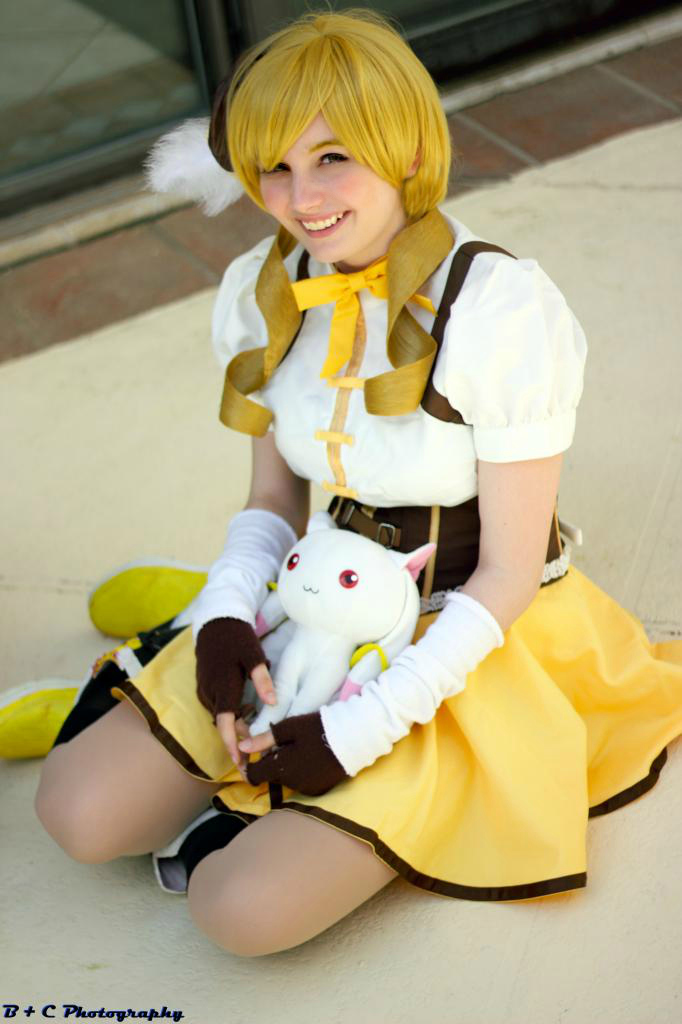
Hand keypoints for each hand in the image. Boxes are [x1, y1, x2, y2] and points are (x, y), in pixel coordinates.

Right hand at [195, 618, 276, 765]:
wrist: (215, 622)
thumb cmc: (238, 638)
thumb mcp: (254, 655)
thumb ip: (262, 679)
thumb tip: (272, 703)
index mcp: (223, 686)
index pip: (225, 723)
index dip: (232, 744)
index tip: (239, 762)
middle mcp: (210, 692)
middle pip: (223, 724)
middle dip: (237, 741)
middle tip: (254, 755)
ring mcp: (204, 690)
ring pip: (219, 717)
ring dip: (234, 726)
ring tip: (253, 734)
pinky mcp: (203, 686)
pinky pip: (216, 707)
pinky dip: (228, 714)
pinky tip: (243, 711)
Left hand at [239, 712, 348, 796]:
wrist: (353, 739)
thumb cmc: (318, 729)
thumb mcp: (289, 728)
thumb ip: (264, 739)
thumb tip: (241, 747)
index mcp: (281, 768)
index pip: (252, 776)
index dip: (247, 766)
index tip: (250, 754)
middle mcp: (291, 784)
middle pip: (270, 776)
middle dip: (270, 762)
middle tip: (280, 743)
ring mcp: (306, 789)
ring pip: (286, 779)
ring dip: (286, 767)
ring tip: (299, 748)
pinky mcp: (319, 790)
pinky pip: (301, 782)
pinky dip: (301, 772)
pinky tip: (310, 758)